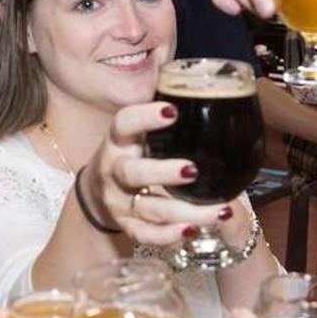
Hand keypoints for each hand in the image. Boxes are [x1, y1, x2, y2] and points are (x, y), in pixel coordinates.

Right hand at [82, 102, 236, 246]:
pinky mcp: (125, 225)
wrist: (98, 192)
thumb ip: (162, 115)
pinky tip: (192, 232)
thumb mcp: (136, 132)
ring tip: (218, 210)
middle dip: (162, 172)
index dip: (145, 116)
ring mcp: (118, 201)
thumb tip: (205, 81)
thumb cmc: (130, 153)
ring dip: (183, 211)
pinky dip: (167, 236)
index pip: (124, 123)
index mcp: (118, 140)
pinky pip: (144, 235)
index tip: (172, 110)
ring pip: (148, 209)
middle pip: (132, 173)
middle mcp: (114, 170)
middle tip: (192, 169)